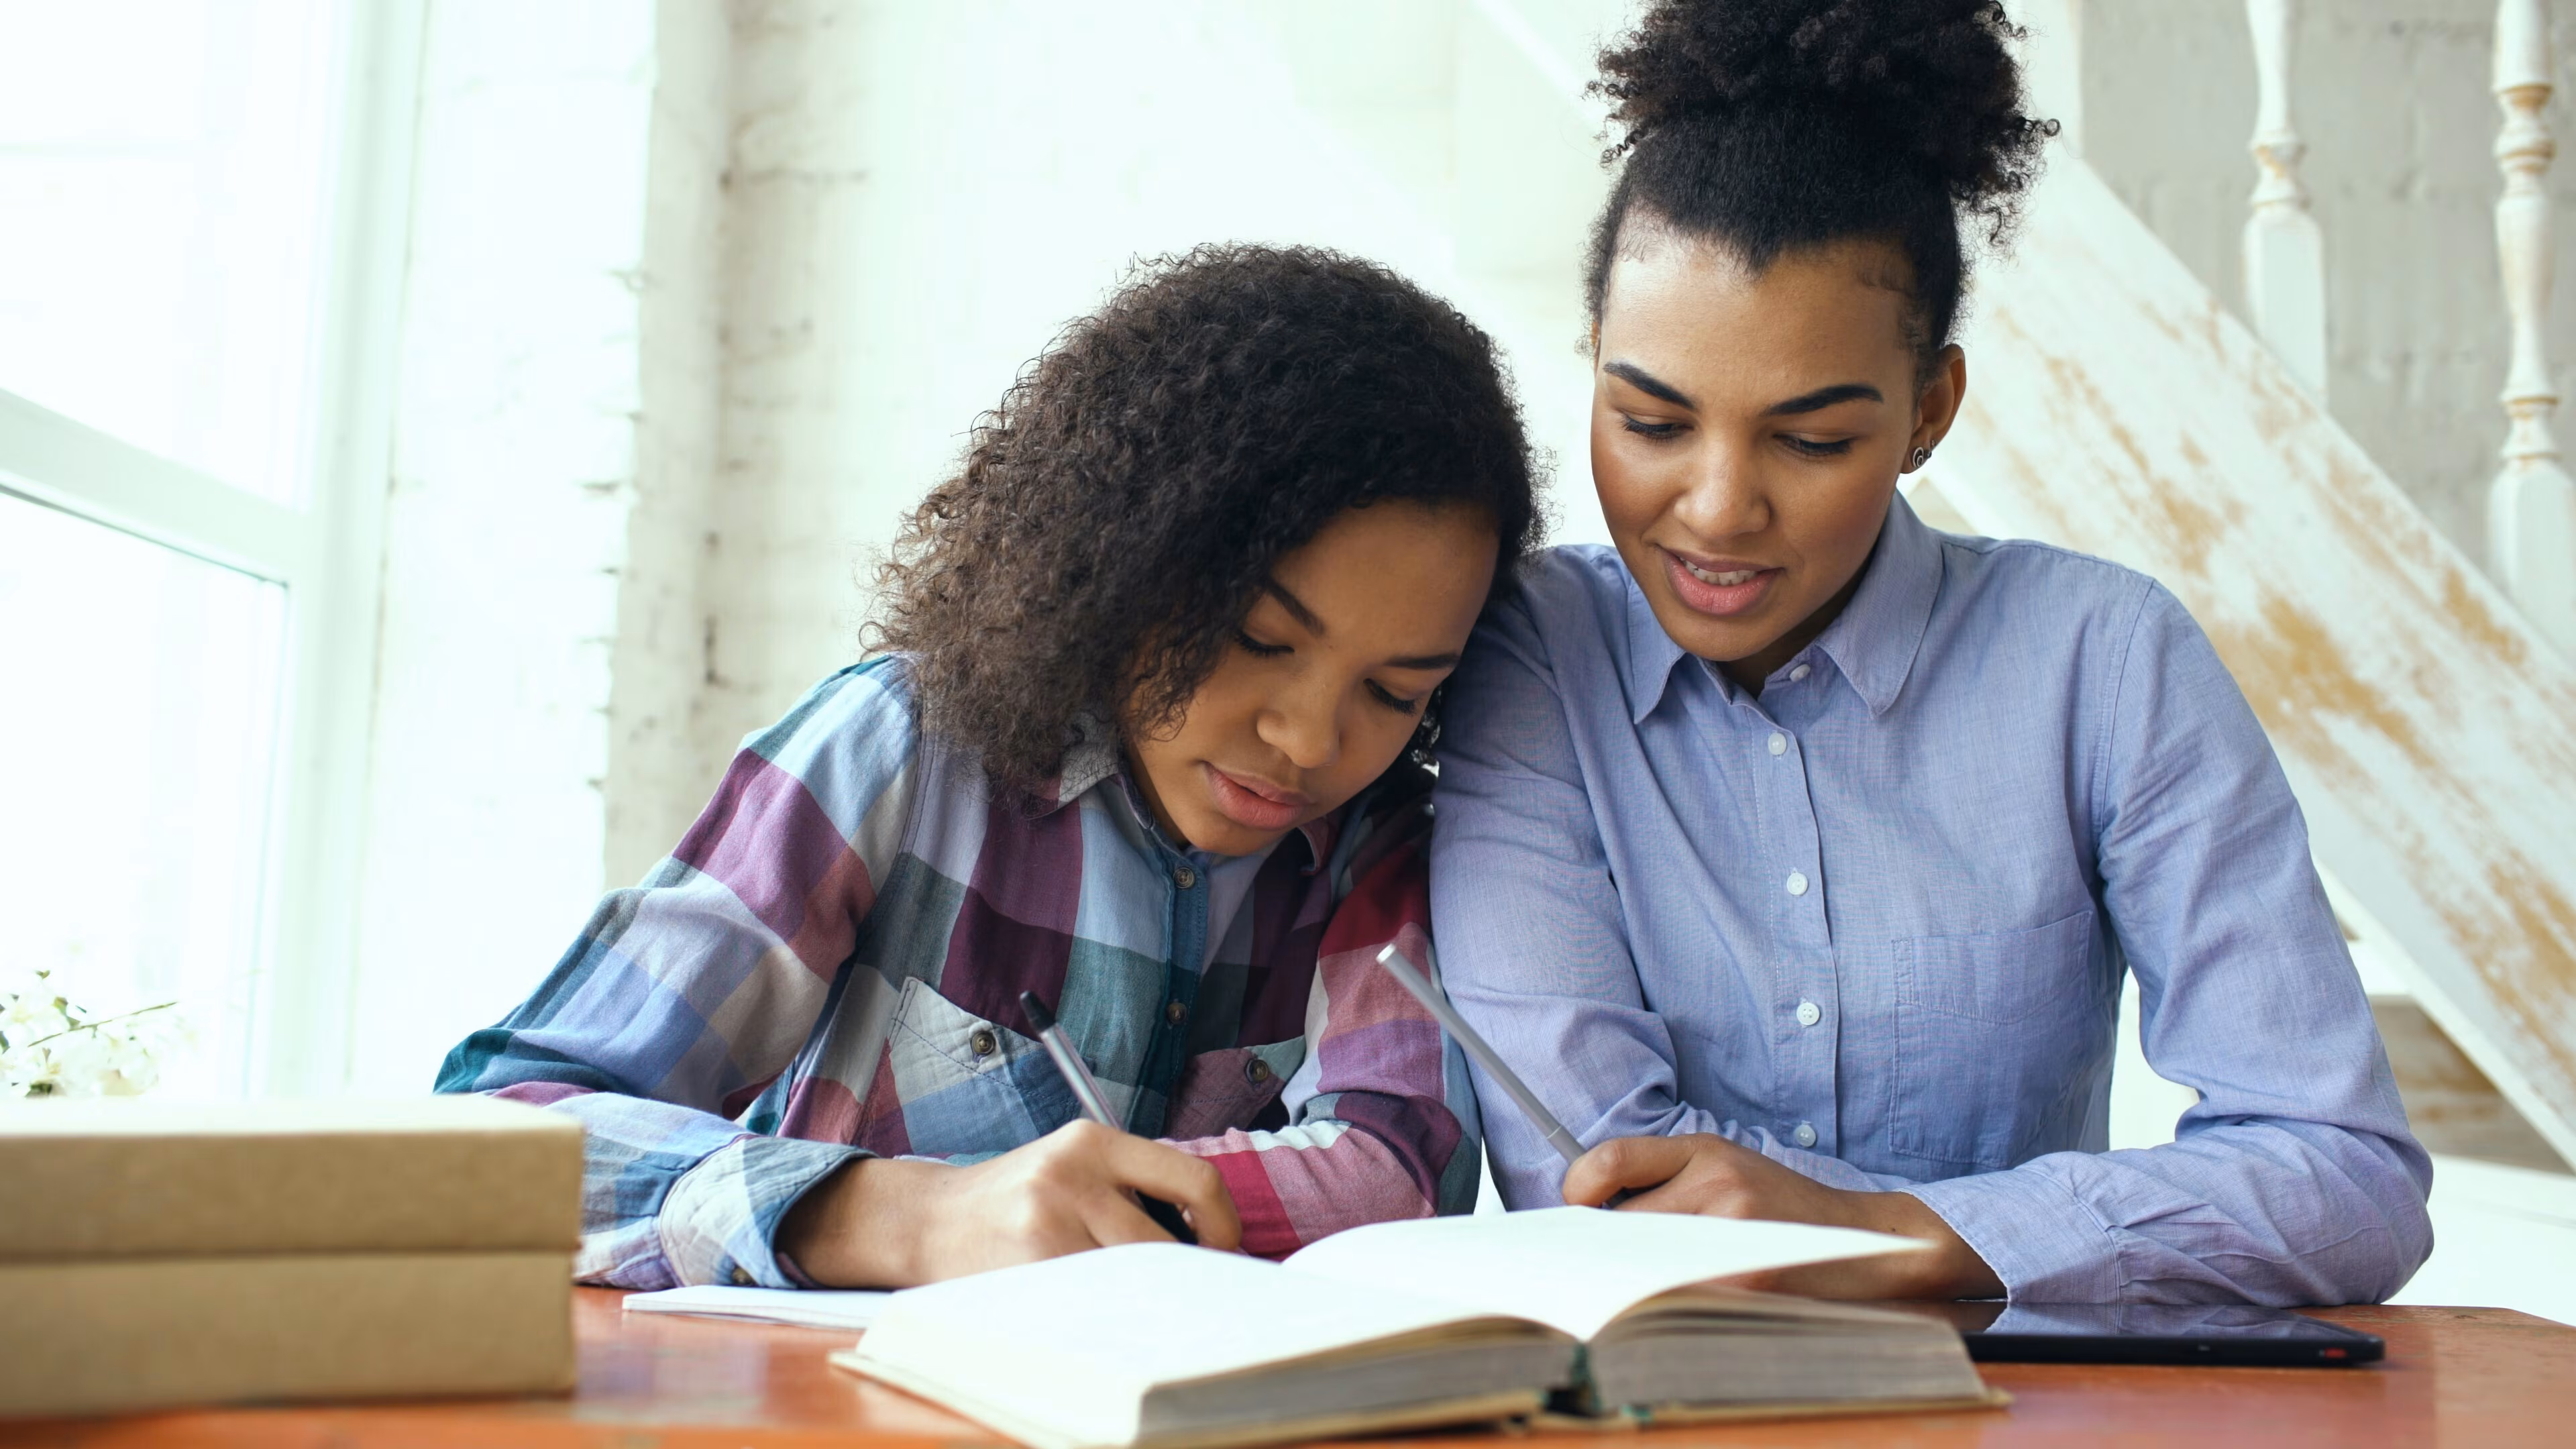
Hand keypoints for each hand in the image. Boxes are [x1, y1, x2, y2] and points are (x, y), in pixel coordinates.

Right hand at [779, 1120, 1242, 1287]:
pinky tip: (1093, 1306)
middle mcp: (1071, 1173)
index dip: (1223, 1224)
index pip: (1193, 1180)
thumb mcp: (1073, 1165)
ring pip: (1132, 1278)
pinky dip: (1105, 1311)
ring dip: (1142, 1296)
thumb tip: (1212, 1237)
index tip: (1223, 1249)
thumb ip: (1134, 1186)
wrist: (928, 1220)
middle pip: (1165, 1244)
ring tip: (1132, 1296)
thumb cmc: (1016, 1198)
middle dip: (1181, 1274)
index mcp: (1093, 1141)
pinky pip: (1093, 1301)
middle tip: (1185, 1291)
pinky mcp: (1027, 1265)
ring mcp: (1046, 1222)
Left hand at [1562, 1133, 2001, 1300]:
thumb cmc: (1785, 1209)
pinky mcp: (1748, 1277)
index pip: (1610, 1158)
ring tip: (1648, 1284)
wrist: (1865, 1243)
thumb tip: (1593, 1215)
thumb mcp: (1729, 1169)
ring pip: (1644, 1261)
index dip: (1578, 1188)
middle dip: (1611, 1247)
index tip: (1577, 1209)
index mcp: (1706, 1150)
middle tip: (1606, 1265)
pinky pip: (1679, 1293)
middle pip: (1622, 1222)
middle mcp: (1717, 1180)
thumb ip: (1668, 1181)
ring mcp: (1734, 1228)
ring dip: (1637, 1278)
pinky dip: (1669, 1302)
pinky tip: (1680, 1304)